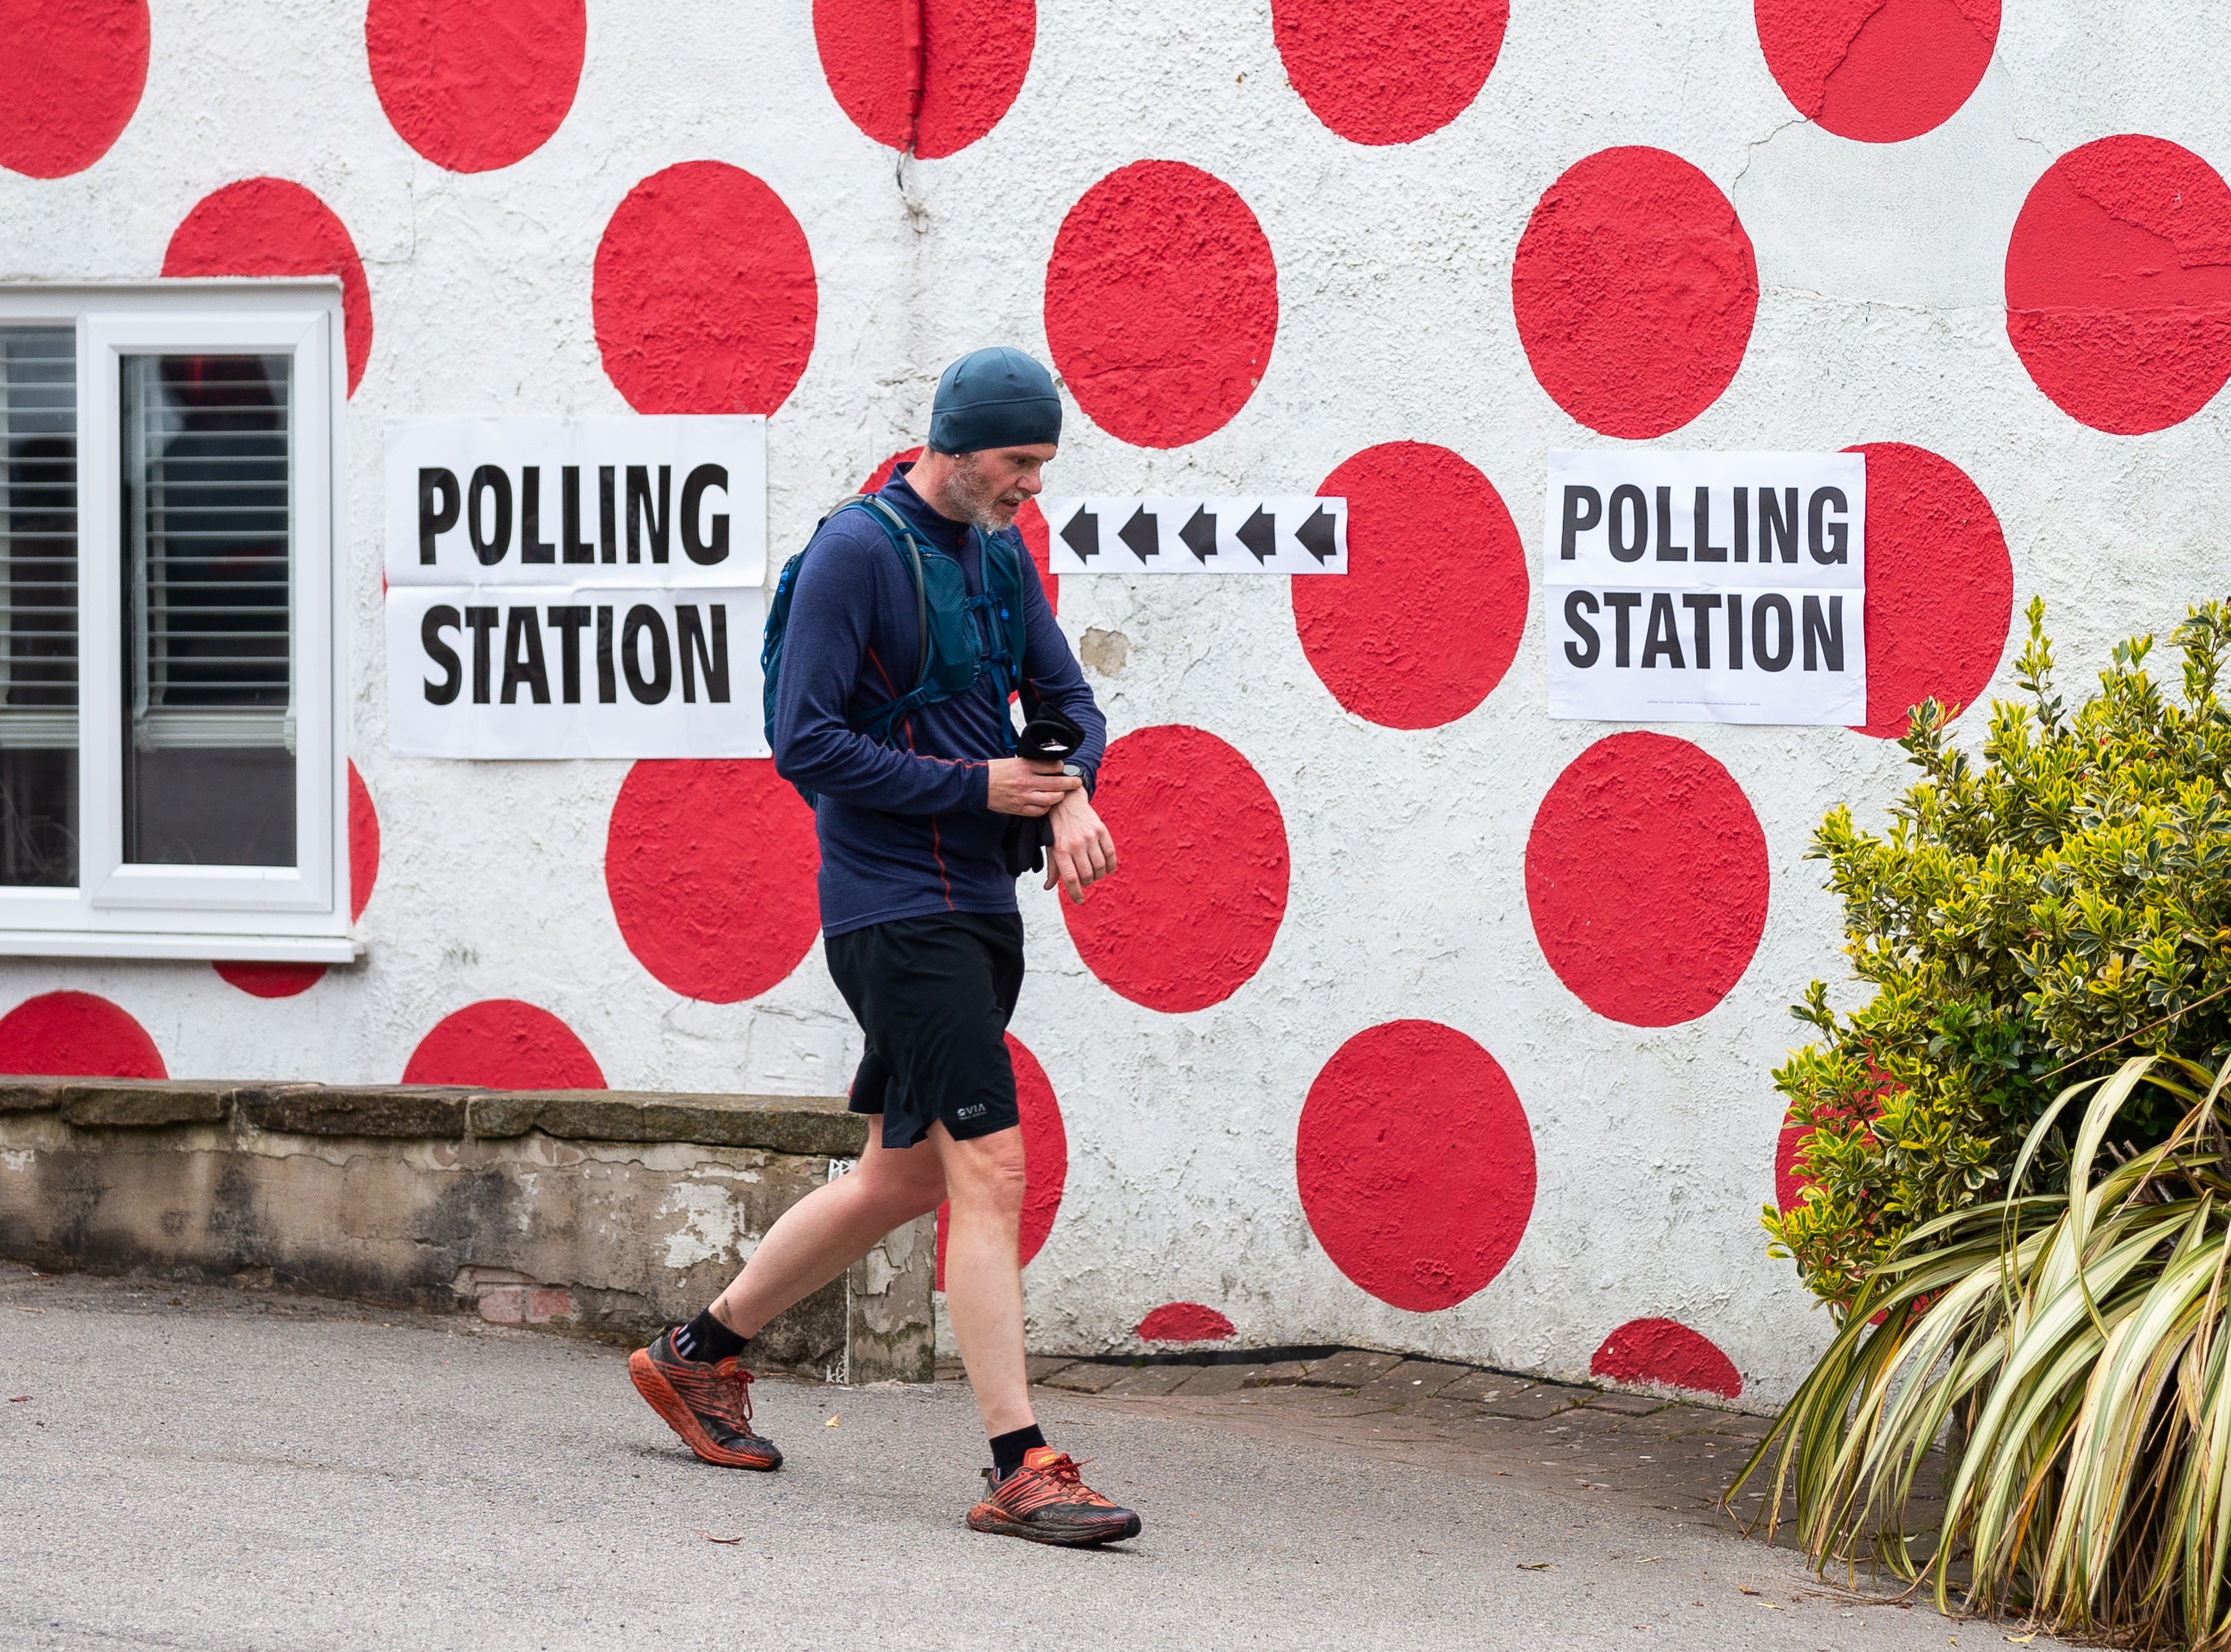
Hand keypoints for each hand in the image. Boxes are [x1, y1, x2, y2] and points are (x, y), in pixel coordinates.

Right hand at [985, 757, 1078, 816]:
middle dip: (1070, 783)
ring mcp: (1023, 797)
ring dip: (1058, 796)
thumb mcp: (1014, 761)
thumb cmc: (996, 771)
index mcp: (1025, 766)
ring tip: (1061, 794)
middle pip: (1056, 783)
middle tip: (1076, 783)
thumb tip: (1049, 765)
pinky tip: (1047, 804)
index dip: (1061, 767)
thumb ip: (1031, 764)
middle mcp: (1026, 781)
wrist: (977, 784)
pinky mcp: (1019, 808)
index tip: (1062, 768)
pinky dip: (1046, 808)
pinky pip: (1039, 811)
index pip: (1052, 766)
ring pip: (1050, 799)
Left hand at [1044, 787, 1117, 902]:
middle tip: (1084, 880)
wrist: (1066, 801)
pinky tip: (1108, 869)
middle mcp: (1075, 844)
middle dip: (1087, 883)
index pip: (1071, 879)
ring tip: (1094, 874)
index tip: (1079, 901)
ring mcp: (1090, 837)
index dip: (1076, 894)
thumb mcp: (1050, 847)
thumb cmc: (1056, 828)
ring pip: (1100, 867)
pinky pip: (1110, 854)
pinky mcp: (1101, 830)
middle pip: (1087, 875)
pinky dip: (1111, 866)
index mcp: (1060, 850)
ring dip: (1098, 875)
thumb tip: (1047, 887)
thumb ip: (1052, 868)